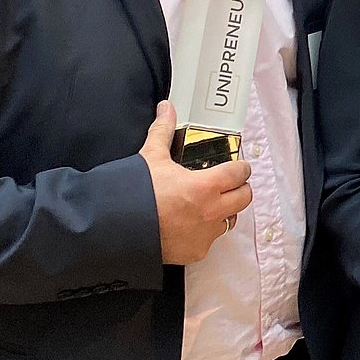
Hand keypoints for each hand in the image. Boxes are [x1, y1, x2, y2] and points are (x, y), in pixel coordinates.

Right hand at [142, 100, 252, 264]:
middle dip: (238, 189)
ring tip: (206, 204)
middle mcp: (212, 211)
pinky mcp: (196, 252)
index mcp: (207, 186)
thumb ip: (163, 130)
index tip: (236, 166)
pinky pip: (210, 239)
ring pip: (230, 220)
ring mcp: (206, 234)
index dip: (240, 167)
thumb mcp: (150, 157)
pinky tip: (188, 224)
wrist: (114, 230)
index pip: (240, 173)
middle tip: (225, 184)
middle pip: (245, 197)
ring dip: (224, 211)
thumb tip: (166, 107)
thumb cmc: (135, 192)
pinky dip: (204, 231)